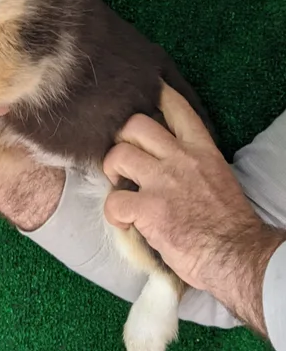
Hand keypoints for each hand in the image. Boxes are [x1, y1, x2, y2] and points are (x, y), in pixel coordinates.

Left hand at [104, 84, 285, 333]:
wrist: (238, 257)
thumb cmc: (230, 224)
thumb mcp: (218, 177)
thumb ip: (192, 162)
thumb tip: (167, 157)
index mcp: (201, 150)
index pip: (177, 108)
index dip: (157, 95)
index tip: (147, 93)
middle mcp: (181, 159)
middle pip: (134, 124)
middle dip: (120, 138)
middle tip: (123, 160)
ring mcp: (163, 182)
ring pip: (117, 155)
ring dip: (111, 171)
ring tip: (120, 187)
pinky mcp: (149, 208)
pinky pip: (113, 201)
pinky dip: (114, 213)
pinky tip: (124, 222)